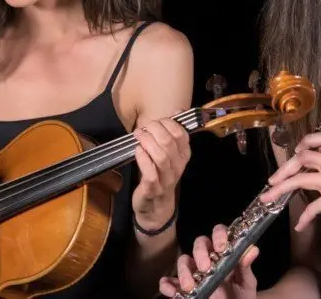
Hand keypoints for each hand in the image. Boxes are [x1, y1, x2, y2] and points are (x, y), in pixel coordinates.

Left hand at [132, 115, 190, 229]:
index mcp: (183, 156)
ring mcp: (166, 179)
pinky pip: (150, 173)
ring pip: (161, 156)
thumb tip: (177, 111)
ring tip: (138, 135)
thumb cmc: (161, 175)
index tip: (157, 122)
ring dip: (147, 142)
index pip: (181, 134)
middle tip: (144, 127)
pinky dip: (143, 159)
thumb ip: (172, 134)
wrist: (156, 207)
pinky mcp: (152, 189)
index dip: (168, 123)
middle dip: (155, 130)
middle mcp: (177, 166)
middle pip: (169, 142)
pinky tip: (137, 151)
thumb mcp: (169, 154)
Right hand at [159, 224, 258, 298]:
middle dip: (200, 253)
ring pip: (183, 261)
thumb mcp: (246, 284)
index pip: (219, 234)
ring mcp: (194, 274)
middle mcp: (208, 260)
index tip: (221, 248)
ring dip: (184, 271)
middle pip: (199, 245)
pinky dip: (167, 285)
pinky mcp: (183, 288)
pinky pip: (170, 283)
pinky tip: (170, 289)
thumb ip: (246, 267)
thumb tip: (252, 249)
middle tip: (206, 268)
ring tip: (190, 286)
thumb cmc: (241, 297)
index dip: (219, 235)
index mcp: (224, 255)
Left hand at [259, 131, 320, 234]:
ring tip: (269, 199)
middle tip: (270, 183)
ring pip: (303, 178)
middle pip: (304, 157)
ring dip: (282, 189)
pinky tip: (301, 225)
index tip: (293, 153)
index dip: (304, 142)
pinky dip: (305, 216)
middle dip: (283, 170)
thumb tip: (304, 177)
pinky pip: (315, 205)